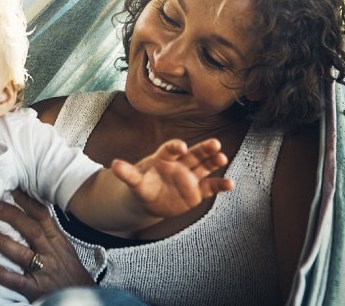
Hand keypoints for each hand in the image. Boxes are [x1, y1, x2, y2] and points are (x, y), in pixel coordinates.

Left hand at [0, 190, 94, 300]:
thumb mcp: (64, 248)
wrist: (81, 295)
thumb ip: (48, 232)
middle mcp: (51, 253)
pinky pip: (16, 281)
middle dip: (13, 216)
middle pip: (32, 230)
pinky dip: (1, 274)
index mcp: (57, 241)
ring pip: (22, 254)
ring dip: (2, 242)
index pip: (43, 217)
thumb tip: (29, 213)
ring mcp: (44, 271)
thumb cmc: (70, 271)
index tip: (13, 190)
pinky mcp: (36, 289)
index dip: (28, 202)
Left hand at [112, 138, 232, 217]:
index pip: (171, 149)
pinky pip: (211, 186)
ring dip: (214, 161)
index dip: (176, 147)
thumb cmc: (143, 185)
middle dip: (204, 149)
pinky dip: (220, 185)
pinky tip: (230, 183)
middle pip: (194, 153)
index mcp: (165, 157)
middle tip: (215, 143)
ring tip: (222, 157)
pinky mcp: (198, 191)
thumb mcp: (135, 181)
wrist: (151, 201)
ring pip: (205, 166)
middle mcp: (181, 164)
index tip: (181, 146)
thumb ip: (127, 174)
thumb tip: (114, 165)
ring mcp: (191, 176)